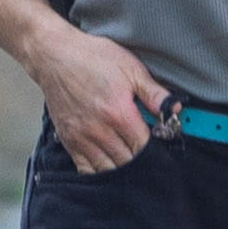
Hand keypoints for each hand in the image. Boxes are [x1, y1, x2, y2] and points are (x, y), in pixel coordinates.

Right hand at [25, 20, 166, 173]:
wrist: (53, 56)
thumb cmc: (92, 58)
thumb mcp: (130, 68)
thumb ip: (153, 92)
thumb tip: (174, 108)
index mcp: (118, 113)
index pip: (144, 147)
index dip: (155, 149)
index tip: (158, 143)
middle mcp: (99, 130)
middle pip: (128, 162)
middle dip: (141, 160)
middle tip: (146, 152)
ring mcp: (81, 137)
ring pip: (109, 169)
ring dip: (122, 168)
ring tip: (129, 158)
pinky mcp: (68, 140)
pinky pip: (86, 169)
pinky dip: (100, 172)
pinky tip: (109, 164)